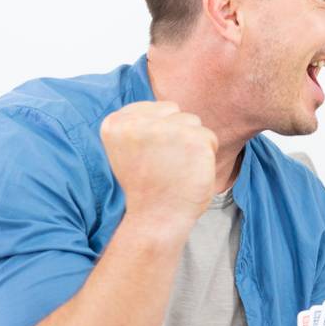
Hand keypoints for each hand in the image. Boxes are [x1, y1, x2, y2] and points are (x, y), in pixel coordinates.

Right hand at [101, 101, 217, 227]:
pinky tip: (190, 172)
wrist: (156, 218)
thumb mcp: (129, 148)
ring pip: (193, 123)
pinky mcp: (193, 139)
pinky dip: (206, 154)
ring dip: (192, 144)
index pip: (157, 109)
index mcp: (115, 123)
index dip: (162, 133)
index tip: (152, 157)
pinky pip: (209, 137)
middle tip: (166, 165)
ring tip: (177, 168)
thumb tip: (170, 107)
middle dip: (178, 135)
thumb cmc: (147, 186)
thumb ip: (141, 124)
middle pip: (176, 113)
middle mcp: (138, 122)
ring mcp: (167, 129)